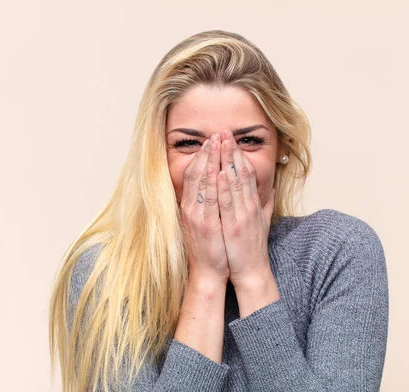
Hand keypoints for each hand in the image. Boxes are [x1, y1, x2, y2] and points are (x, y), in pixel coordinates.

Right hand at [180, 132, 229, 284]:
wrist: (208, 273)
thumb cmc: (212, 249)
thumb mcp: (208, 223)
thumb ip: (211, 205)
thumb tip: (217, 189)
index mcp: (191, 207)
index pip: (194, 174)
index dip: (202, 156)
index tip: (211, 141)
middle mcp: (191, 208)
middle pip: (197, 173)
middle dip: (207, 153)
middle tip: (215, 135)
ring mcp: (197, 216)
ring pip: (202, 182)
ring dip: (210, 160)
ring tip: (217, 143)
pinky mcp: (205, 225)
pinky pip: (209, 199)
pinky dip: (213, 181)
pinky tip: (218, 167)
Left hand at [216, 129, 275, 287]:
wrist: (252, 272)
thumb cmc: (253, 249)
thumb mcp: (262, 223)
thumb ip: (266, 204)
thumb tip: (273, 188)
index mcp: (254, 205)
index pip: (248, 174)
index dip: (240, 155)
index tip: (232, 140)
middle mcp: (250, 207)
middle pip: (242, 173)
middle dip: (232, 151)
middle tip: (225, 132)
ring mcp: (242, 216)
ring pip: (235, 183)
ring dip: (227, 162)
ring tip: (220, 144)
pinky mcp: (234, 226)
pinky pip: (228, 203)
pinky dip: (224, 186)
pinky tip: (220, 172)